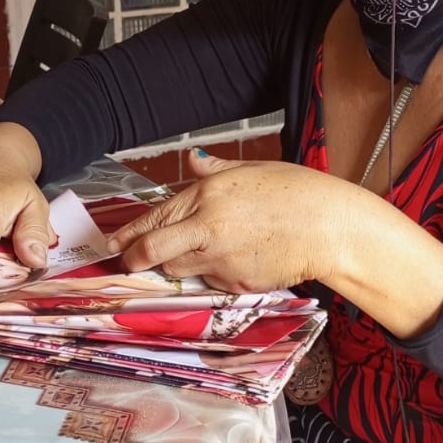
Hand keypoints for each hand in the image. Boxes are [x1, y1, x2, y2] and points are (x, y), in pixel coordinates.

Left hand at [108, 149, 343, 293]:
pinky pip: (212, 281)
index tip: (113, 242)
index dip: (129, 233)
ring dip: (176, 265)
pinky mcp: (236, 282)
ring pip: (179, 270)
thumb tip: (191, 160)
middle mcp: (207, 228)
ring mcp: (220, 259)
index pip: (155, 217)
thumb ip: (214, 170)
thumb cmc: (296, 192)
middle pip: (153, 251)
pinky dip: (214, 273)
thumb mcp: (251, 170)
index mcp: (207, 195)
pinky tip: (234, 259)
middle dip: (134, 258)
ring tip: (197, 253)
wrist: (329, 226)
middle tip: (126, 261)